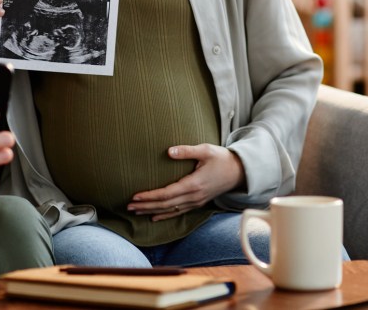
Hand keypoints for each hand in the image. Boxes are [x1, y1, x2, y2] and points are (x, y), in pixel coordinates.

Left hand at [127, 144, 243, 220]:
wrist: (239, 172)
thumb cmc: (221, 158)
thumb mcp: (206, 150)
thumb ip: (187, 151)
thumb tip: (169, 151)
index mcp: (194, 184)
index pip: (167, 194)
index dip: (150, 196)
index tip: (135, 196)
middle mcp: (194, 197)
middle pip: (165, 204)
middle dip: (146, 206)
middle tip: (128, 206)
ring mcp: (196, 201)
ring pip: (170, 210)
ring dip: (152, 211)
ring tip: (136, 212)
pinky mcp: (198, 202)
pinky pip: (179, 212)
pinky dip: (165, 215)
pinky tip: (154, 216)